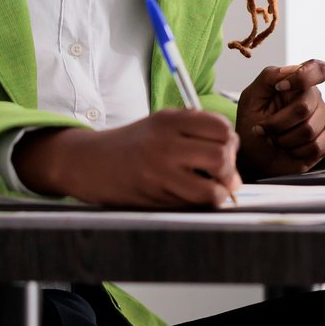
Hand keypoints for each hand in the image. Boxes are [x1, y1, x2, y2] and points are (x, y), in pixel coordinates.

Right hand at [15, 109, 240, 208]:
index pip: (220, 127)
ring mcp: (160, 173)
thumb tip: (233, 153)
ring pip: (212, 189)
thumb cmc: (133, 144)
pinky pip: (193, 205)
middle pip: (221, 156)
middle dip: (230, 168)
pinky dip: (202, 204)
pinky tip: (194, 196)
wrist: (91, 163)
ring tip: (212, 188)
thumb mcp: (161, 122)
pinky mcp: (155, 197)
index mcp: (169, 120)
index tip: (225, 147)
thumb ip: (196, 128)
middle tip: (222, 172)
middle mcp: (165, 144)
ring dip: (219, 192)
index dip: (230, 140)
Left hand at [235, 59, 324, 178]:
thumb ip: (268, 77)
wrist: (255, 155)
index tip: (280, 87)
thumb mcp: (251, 98)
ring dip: (284, 140)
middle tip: (266, 129)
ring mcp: (323, 118)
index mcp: (297, 83)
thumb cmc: (253, 125)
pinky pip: (316, 147)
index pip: (316, 69)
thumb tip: (289, 71)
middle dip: (278, 124)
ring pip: (309, 130)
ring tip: (276, 139)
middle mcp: (313, 98)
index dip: (302, 77)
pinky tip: (289, 148)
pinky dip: (295, 152)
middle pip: (303, 107)